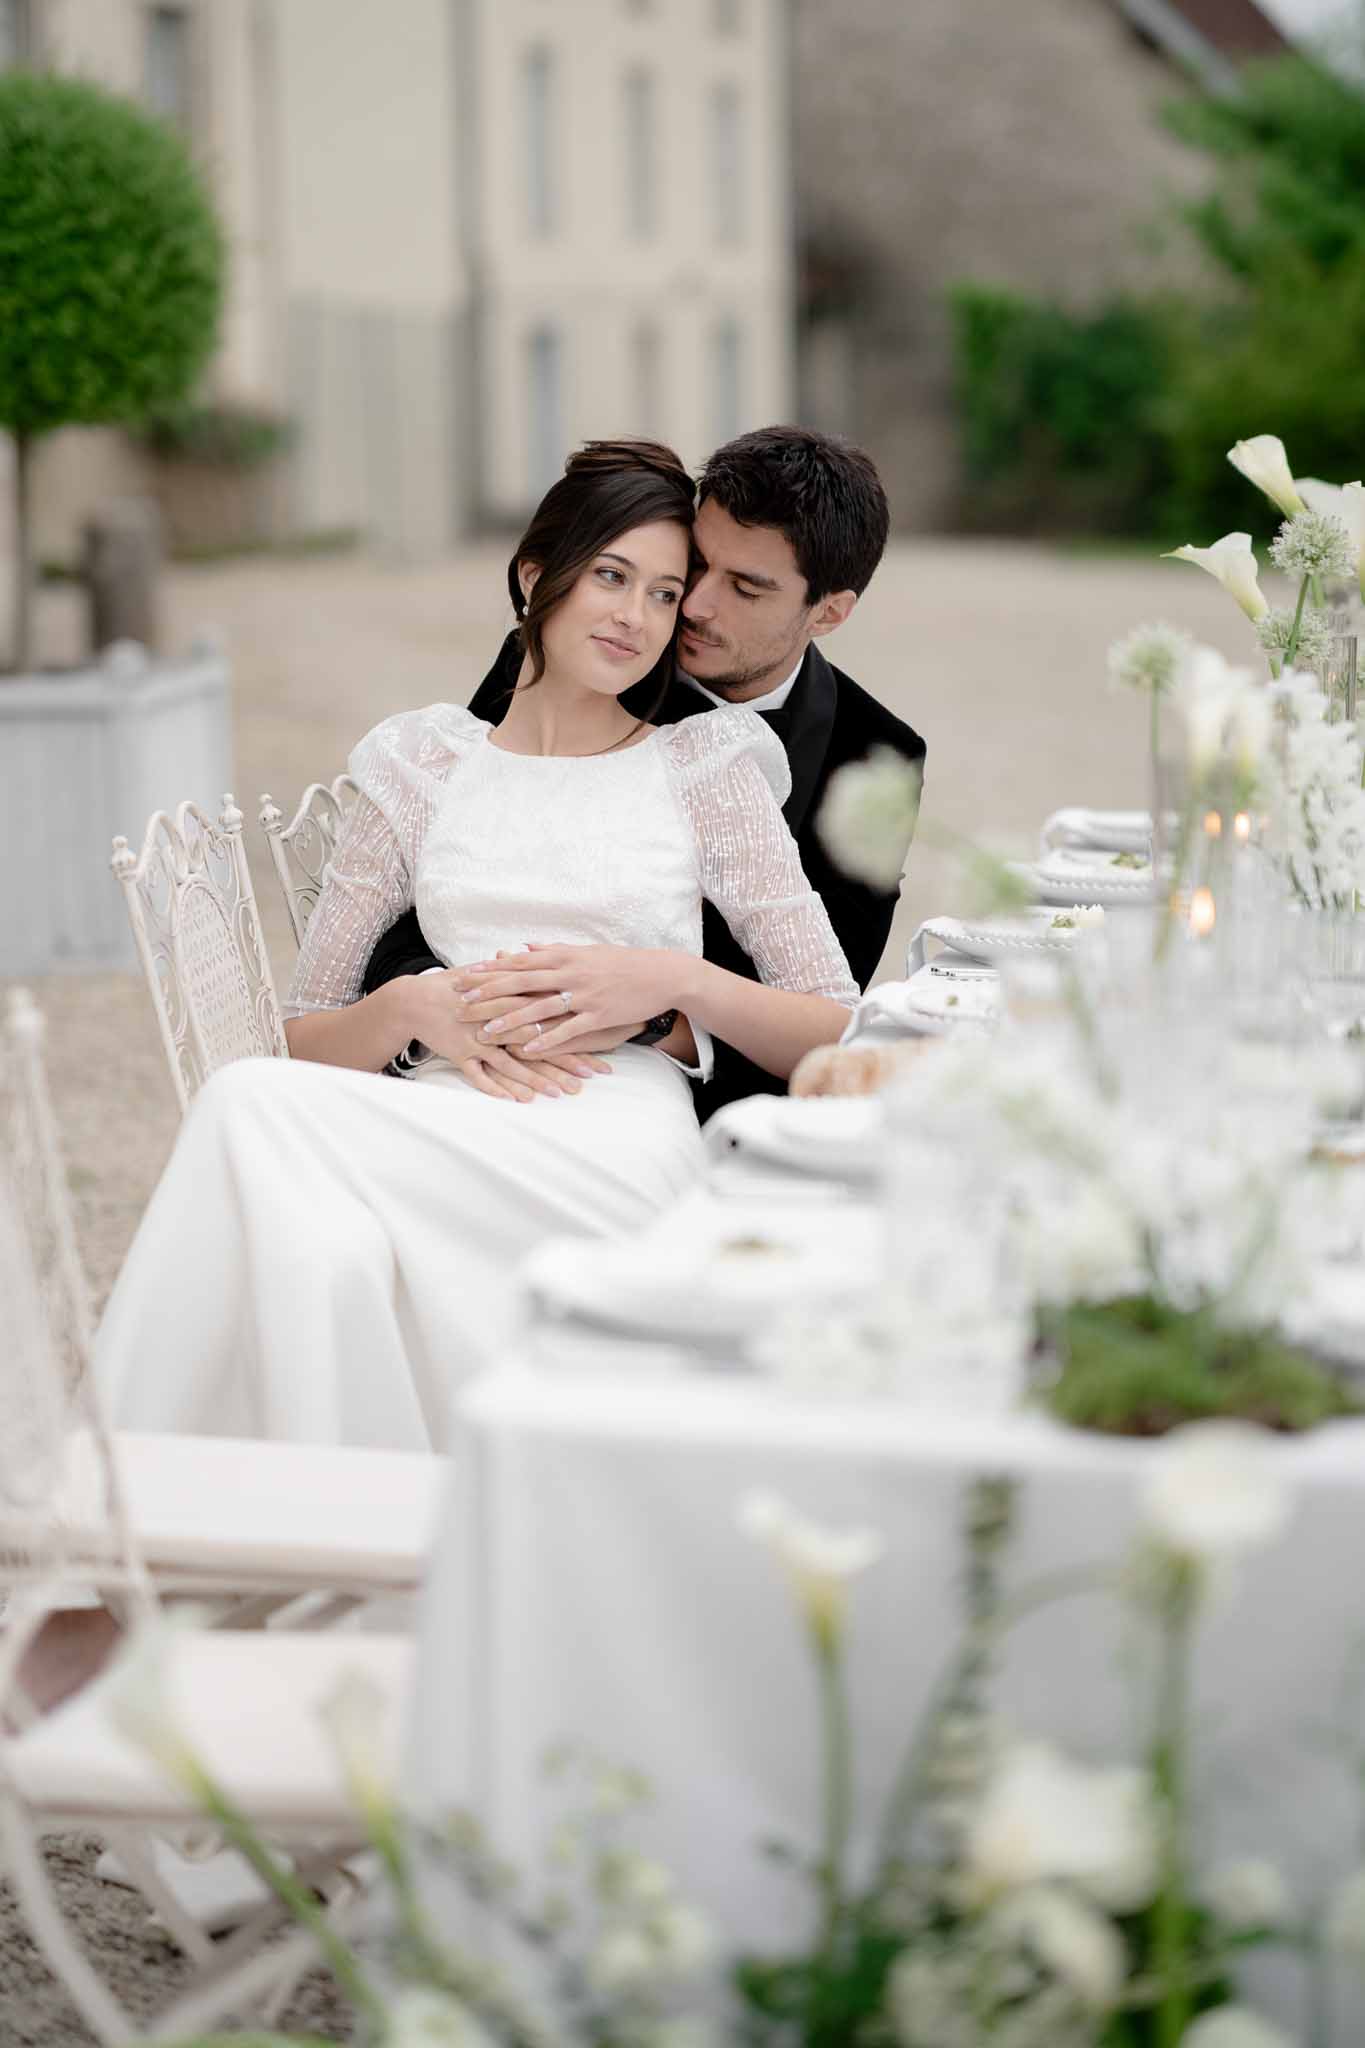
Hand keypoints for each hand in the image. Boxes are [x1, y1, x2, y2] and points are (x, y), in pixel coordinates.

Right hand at [390, 971, 611, 1101]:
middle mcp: (498, 1022)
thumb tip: (541, 963)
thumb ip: (517, 975)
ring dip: (536, 1080)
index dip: (576, 1036)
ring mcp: (479, 1039)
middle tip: (589, 1079)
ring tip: (559, 1094)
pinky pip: (480, 1074)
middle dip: (564, 1063)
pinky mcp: (460, 1053)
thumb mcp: (489, 978)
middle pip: (538, 1045)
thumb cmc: (455, 989)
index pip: (552, 1022)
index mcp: (511, 1002)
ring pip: (513, 1063)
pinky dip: (496, 1087)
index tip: (600, 1050)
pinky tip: (515, 1100)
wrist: (414, 1000)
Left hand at [450, 944, 686, 1056]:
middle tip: (462, 1003)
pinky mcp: (598, 1014)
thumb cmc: (623, 963)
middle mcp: (570, 973)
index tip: (465, 975)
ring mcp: (583, 994)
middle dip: (489, 993)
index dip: (491, 970)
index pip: (519, 962)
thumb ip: (553, 950)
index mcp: (565, 956)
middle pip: (521, 983)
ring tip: (486, 1032)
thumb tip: (524, 947)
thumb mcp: (587, 951)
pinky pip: (567, 1029)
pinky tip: (526, 1049)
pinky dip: (545, 1039)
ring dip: (510, 1020)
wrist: (662, 974)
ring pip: (539, 1008)